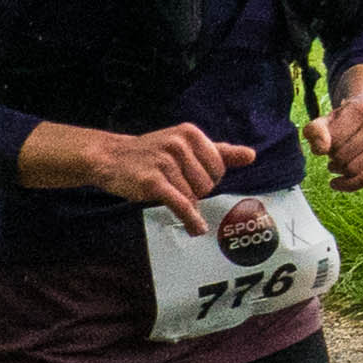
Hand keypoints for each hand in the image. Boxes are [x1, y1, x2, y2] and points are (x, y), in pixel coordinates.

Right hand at [35, 118, 252, 232]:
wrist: (111, 157)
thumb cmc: (153, 152)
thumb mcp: (185, 145)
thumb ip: (219, 151)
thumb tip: (251, 155)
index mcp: (191, 133)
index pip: (219, 167)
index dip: (209, 178)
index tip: (191, 176)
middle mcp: (179, 144)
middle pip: (208, 184)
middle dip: (196, 190)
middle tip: (175, 182)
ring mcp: (165, 162)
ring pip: (194, 196)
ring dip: (184, 200)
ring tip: (166, 190)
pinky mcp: (153, 182)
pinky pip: (181, 205)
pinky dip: (191, 220)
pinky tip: (196, 229)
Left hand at [321, 70, 362, 191]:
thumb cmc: (341, 125)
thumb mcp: (323, 123)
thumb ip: (315, 132)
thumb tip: (321, 149)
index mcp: (362, 109)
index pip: (335, 141)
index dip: (324, 149)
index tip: (325, 146)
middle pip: (344, 157)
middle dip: (333, 161)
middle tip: (332, 156)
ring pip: (355, 170)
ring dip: (340, 172)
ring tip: (336, 165)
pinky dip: (349, 185)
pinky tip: (338, 183)